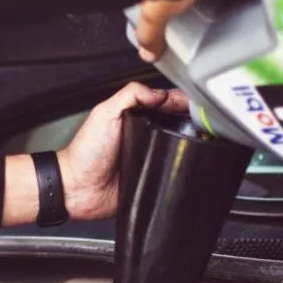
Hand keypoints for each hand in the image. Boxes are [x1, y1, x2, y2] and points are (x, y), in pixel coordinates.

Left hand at [1, 83, 188, 226]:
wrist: (79, 188)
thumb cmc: (86, 153)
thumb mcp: (105, 113)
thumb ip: (130, 96)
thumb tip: (159, 93)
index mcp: (134, 116)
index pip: (164, 102)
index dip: (180, 100)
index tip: (195, 102)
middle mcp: (145, 134)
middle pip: (176, 123)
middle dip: (191, 121)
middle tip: (203, 121)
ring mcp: (150, 155)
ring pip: (179, 146)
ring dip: (190, 143)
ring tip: (202, 139)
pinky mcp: (153, 176)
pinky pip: (173, 170)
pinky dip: (181, 167)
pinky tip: (190, 162)